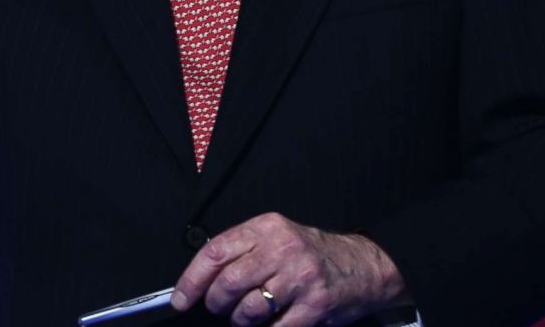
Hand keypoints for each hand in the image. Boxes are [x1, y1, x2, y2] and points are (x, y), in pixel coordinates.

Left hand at [171, 212, 407, 324]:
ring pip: (248, 310)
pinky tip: (272, 324)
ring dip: (240, 321)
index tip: (181, 300)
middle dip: (216, 303)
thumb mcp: (277, 237)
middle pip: (228, 283)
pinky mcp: (315, 306)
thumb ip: (242, 251)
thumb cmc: (311, 255)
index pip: (215, 252)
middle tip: (221, 308)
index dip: (192, 280)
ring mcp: (300, 278)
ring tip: (249, 316)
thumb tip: (199, 282)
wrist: (362, 266)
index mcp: (267, 227)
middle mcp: (283, 249)